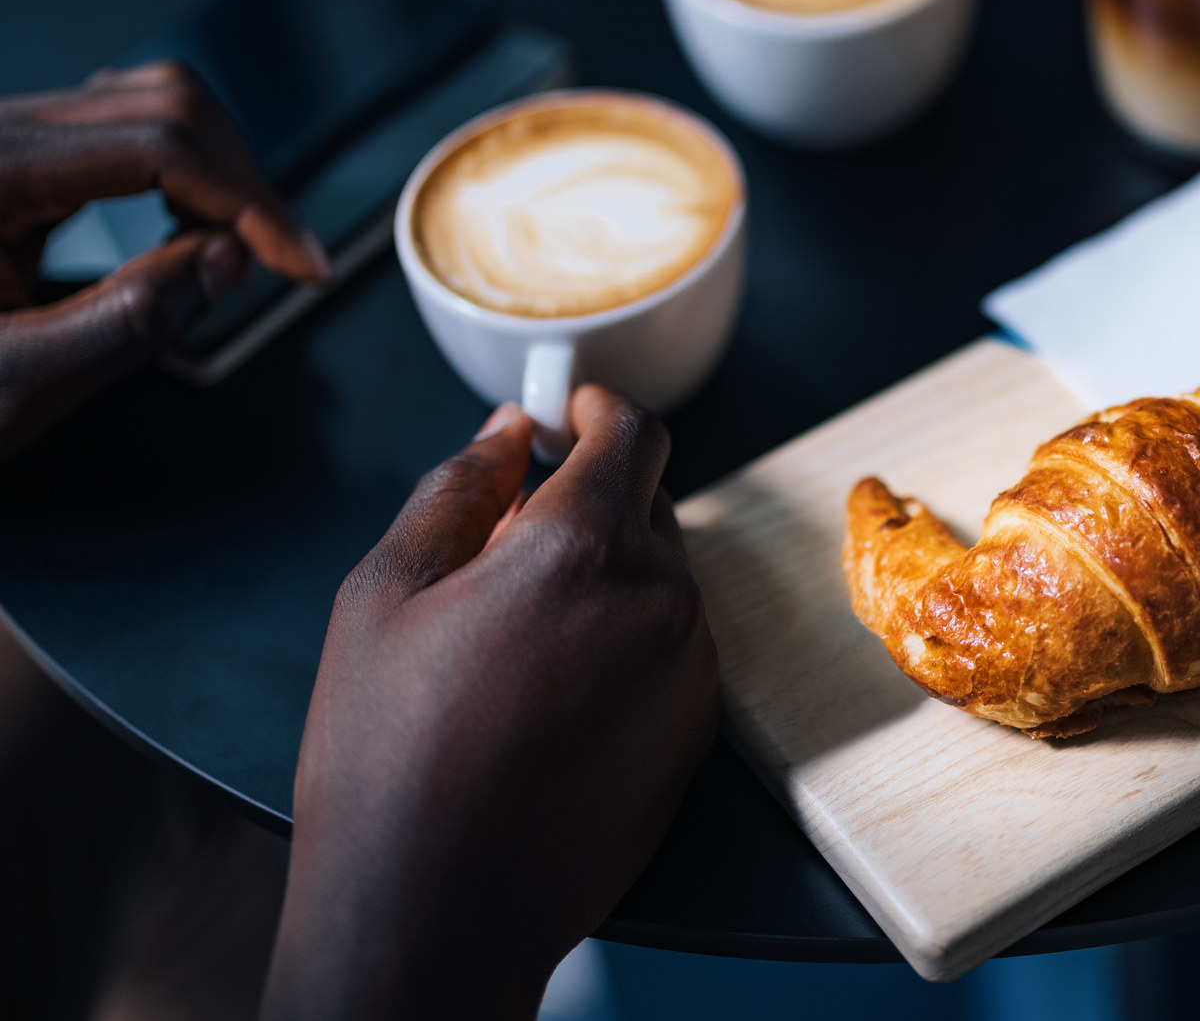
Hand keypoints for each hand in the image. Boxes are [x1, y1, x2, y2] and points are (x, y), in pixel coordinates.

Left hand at [0, 62, 326, 457]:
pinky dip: (172, 171)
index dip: (250, 202)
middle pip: (162, 102)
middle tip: (266, 264)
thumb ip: (126, 322)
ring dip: (211, 170)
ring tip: (220, 250)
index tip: (299, 263)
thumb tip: (226, 260)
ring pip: (145, 102)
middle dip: (238, 181)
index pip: (158, 145)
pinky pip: (114, 127)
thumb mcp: (11, 385)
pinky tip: (174, 230)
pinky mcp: (5, 153)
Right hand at [261, 391, 717, 1020]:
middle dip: (588, 500)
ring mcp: (689, 669)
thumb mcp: (382, 596)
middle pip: (649, 504)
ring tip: (514, 639)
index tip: (570, 411)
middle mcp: (660, 600)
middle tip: (507, 540)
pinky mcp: (696, 730)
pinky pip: (672, 646)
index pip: (634, 433)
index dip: (597, 409)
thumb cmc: (389, 762)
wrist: (434, 911)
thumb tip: (505, 434)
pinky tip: (551, 692)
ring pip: (661, 578)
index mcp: (583, 548)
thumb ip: (457, 491)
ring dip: (607, 576)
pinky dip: (627, 640)